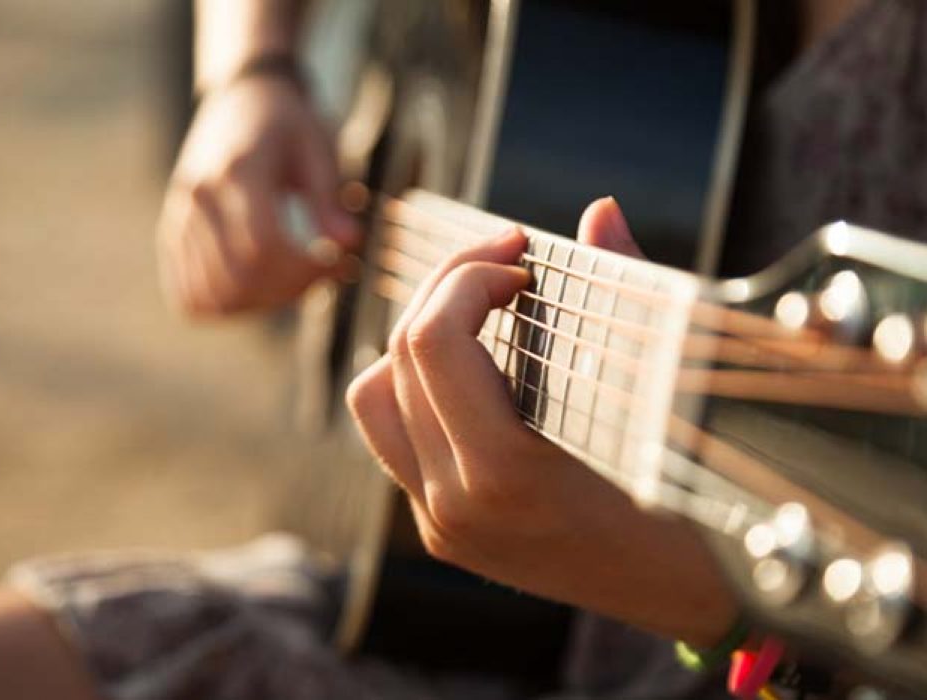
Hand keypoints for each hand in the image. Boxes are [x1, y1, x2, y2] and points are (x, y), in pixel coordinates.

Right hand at [157, 76, 358, 315]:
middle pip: (239, 278)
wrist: (242, 96)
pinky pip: (190, 296)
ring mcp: (180, 216)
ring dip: (262, 303)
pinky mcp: (172, 233)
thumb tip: (349, 242)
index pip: (264, 247)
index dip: (305, 271)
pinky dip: (226, 306)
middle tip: (322, 275)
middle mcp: (199, 195)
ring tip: (292, 279)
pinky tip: (259, 286)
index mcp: (238, 169)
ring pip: (215, 296)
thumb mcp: (319, 148)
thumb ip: (330, 198)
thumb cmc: (289, 122)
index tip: (338, 263)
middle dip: (290, 291)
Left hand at [347, 198, 734, 644]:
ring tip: (479, 309)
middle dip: (447, 286)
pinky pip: (394, 437)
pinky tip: (474, 364)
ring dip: (418, 336)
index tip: (521, 256)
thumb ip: (626, 291)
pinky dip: (419, 385)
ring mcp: (441, 523)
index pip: (433, 341)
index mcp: (504, 475)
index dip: (467, 274)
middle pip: (399, 356)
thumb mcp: (668, 396)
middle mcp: (453, 506)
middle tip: (504, 261)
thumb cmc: (701, 500)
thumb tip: (599, 210)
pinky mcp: (441, 529)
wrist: (691, 599)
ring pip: (375, 397)